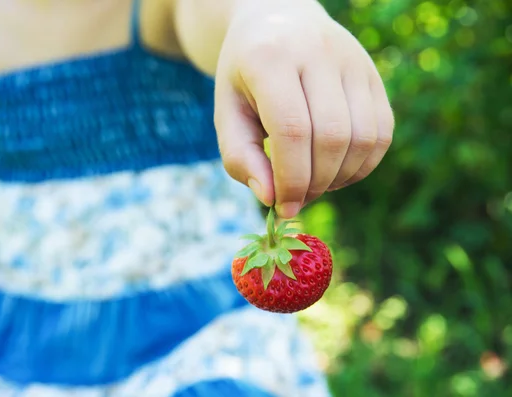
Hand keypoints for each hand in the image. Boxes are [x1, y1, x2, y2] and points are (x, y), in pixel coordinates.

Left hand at [214, 0, 393, 218]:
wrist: (277, 21)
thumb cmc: (245, 77)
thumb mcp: (227, 112)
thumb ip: (240, 157)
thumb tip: (271, 198)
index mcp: (271, 58)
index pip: (291, 129)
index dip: (290, 179)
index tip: (282, 208)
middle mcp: (318, 52)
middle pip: (331, 136)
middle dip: (315, 182)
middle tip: (297, 199)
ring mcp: (353, 60)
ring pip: (364, 137)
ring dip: (341, 177)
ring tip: (314, 184)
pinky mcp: (373, 74)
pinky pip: (382, 132)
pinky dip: (363, 165)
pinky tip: (336, 170)